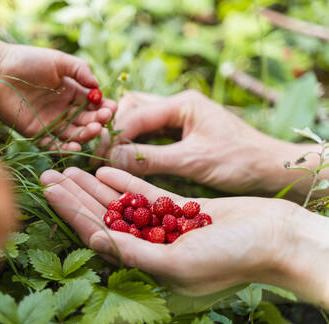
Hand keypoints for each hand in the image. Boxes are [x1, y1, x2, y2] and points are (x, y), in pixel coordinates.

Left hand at [0, 44, 116, 149]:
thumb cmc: (26, 61)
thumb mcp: (58, 60)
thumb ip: (80, 70)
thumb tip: (98, 86)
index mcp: (70, 92)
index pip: (92, 104)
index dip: (103, 107)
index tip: (112, 108)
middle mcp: (62, 109)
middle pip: (85, 120)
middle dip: (97, 121)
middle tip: (103, 119)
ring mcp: (50, 123)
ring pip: (73, 134)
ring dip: (85, 135)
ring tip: (93, 129)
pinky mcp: (35, 133)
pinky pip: (53, 145)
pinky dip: (64, 149)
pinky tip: (75, 146)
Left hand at [40, 167, 328, 307]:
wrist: (276, 238)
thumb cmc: (232, 258)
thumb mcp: (180, 262)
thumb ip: (136, 254)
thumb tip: (96, 242)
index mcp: (146, 265)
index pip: (98, 235)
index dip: (72, 213)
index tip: (50, 191)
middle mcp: (149, 246)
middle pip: (103, 216)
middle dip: (74, 196)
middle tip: (48, 174)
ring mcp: (162, 225)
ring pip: (120, 203)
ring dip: (94, 185)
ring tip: (68, 167)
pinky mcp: (178, 208)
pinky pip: (145, 193)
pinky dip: (124, 182)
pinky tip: (103, 169)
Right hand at [96, 91, 321, 201]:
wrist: (271, 168)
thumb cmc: (239, 162)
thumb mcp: (193, 161)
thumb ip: (150, 158)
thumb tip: (111, 160)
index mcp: (183, 103)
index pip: (136, 114)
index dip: (116, 135)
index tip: (102, 157)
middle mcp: (179, 105)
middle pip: (133, 108)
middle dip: (117, 129)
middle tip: (106, 155)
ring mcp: (181, 118)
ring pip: (141, 119)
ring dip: (126, 136)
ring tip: (114, 158)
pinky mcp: (183, 132)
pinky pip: (152, 133)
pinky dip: (138, 144)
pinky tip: (131, 159)